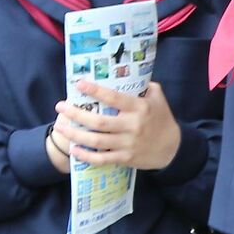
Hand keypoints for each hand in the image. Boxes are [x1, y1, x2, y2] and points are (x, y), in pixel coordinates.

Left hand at [55, 82, 181, 170]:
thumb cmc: (162, 119)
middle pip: (99, 122)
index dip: (95, 90)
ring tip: (60, 126)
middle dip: (76, 114)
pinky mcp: (126, 158)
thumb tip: (123, 75)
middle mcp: (132, 126)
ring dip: (75, 134)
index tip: (79, 84)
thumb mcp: (157, 97)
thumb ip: (143, 86)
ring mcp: (128, 144)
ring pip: (97, 140)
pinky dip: (86, 156)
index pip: (114, 97)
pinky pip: (102, 158)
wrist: (173, 148)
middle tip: (60, 106)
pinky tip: (74, 150)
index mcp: (139, 108)